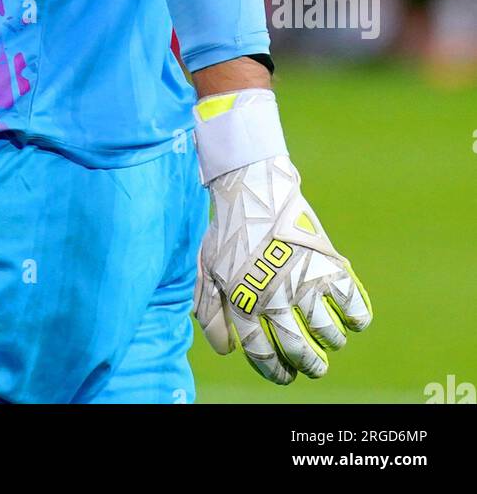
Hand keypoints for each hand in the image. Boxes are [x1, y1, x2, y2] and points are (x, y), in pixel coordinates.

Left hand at [194, 153, 371, 382]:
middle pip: (297, 349)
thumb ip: (212, 312)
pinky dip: (358, 316)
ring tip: (332, 340)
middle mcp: (274, 299)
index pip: (262, 354)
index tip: (286, 376)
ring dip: (332, 341)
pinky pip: (350, 302)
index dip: (275, 371)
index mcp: (243, 303)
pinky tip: (356, 319)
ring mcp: (302, 282)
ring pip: (326, 331)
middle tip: (316, 369)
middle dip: (310, 366)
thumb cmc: (229, 232)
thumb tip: (225, 351)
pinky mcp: (325, 265)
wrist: (254, 190)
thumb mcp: (209, 272)